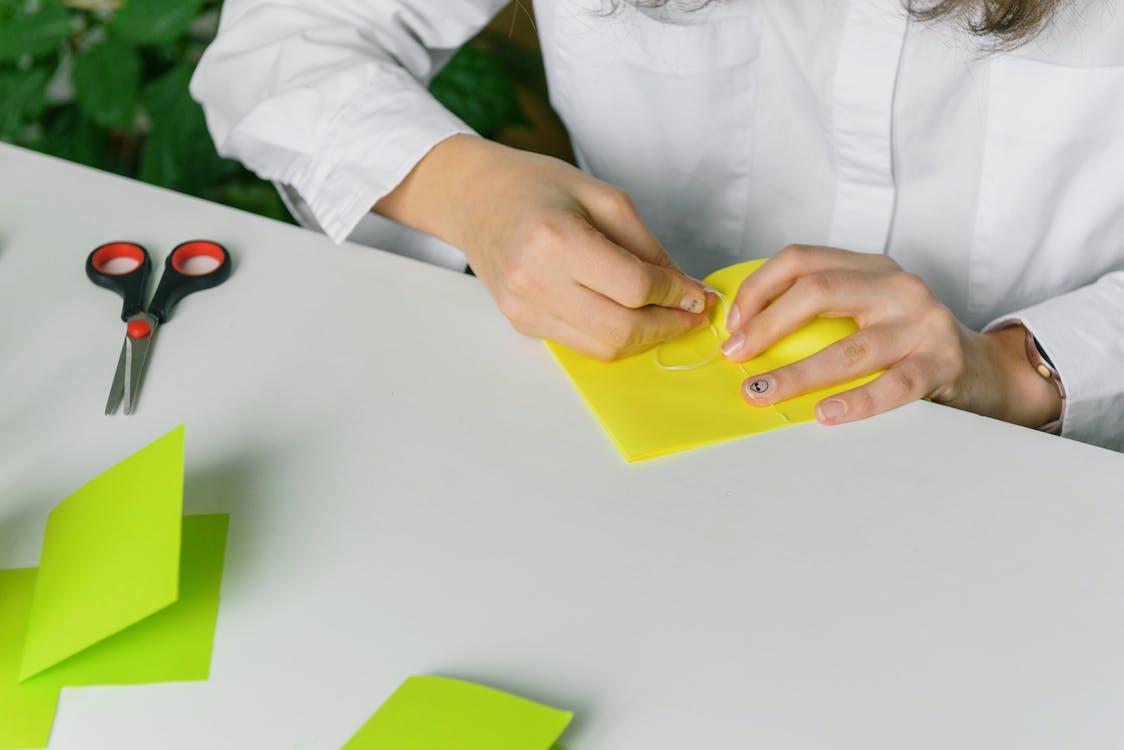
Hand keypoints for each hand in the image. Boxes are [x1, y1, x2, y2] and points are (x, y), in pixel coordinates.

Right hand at [376, 135, 708, 359]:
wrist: (476, 198)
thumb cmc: (538, 186)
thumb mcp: (604, 198)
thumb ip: (647, 247)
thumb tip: (687, 289)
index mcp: (556, 239)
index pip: (633, 286)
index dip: (675, 294)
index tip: (698, 292)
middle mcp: (535, 281)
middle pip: (620, 330)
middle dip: (667, 327)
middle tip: (691, 313)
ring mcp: (525, 308)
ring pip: (602, 347)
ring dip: (644, 338)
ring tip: (666, 316)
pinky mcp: (522, 323)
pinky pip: (581, 343)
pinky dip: (613, 334)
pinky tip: (628, 314)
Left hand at [721, 244, 1062, 426]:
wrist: (985, 369)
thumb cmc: (907, 342)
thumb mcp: (867, 309)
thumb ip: (821, 310)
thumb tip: (744, 333)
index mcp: (871, 267)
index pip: (802, 259)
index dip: (759, 289)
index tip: (733, 325)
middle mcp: (897, 286)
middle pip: (818, 291)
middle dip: (767, 325)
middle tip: (736, 357)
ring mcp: (923, 323)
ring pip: (849, 347)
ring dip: (797, 373)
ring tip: (761, 392)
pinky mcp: (943, 363)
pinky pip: (893, 384)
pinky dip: (857, 401)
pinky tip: (825, 414)